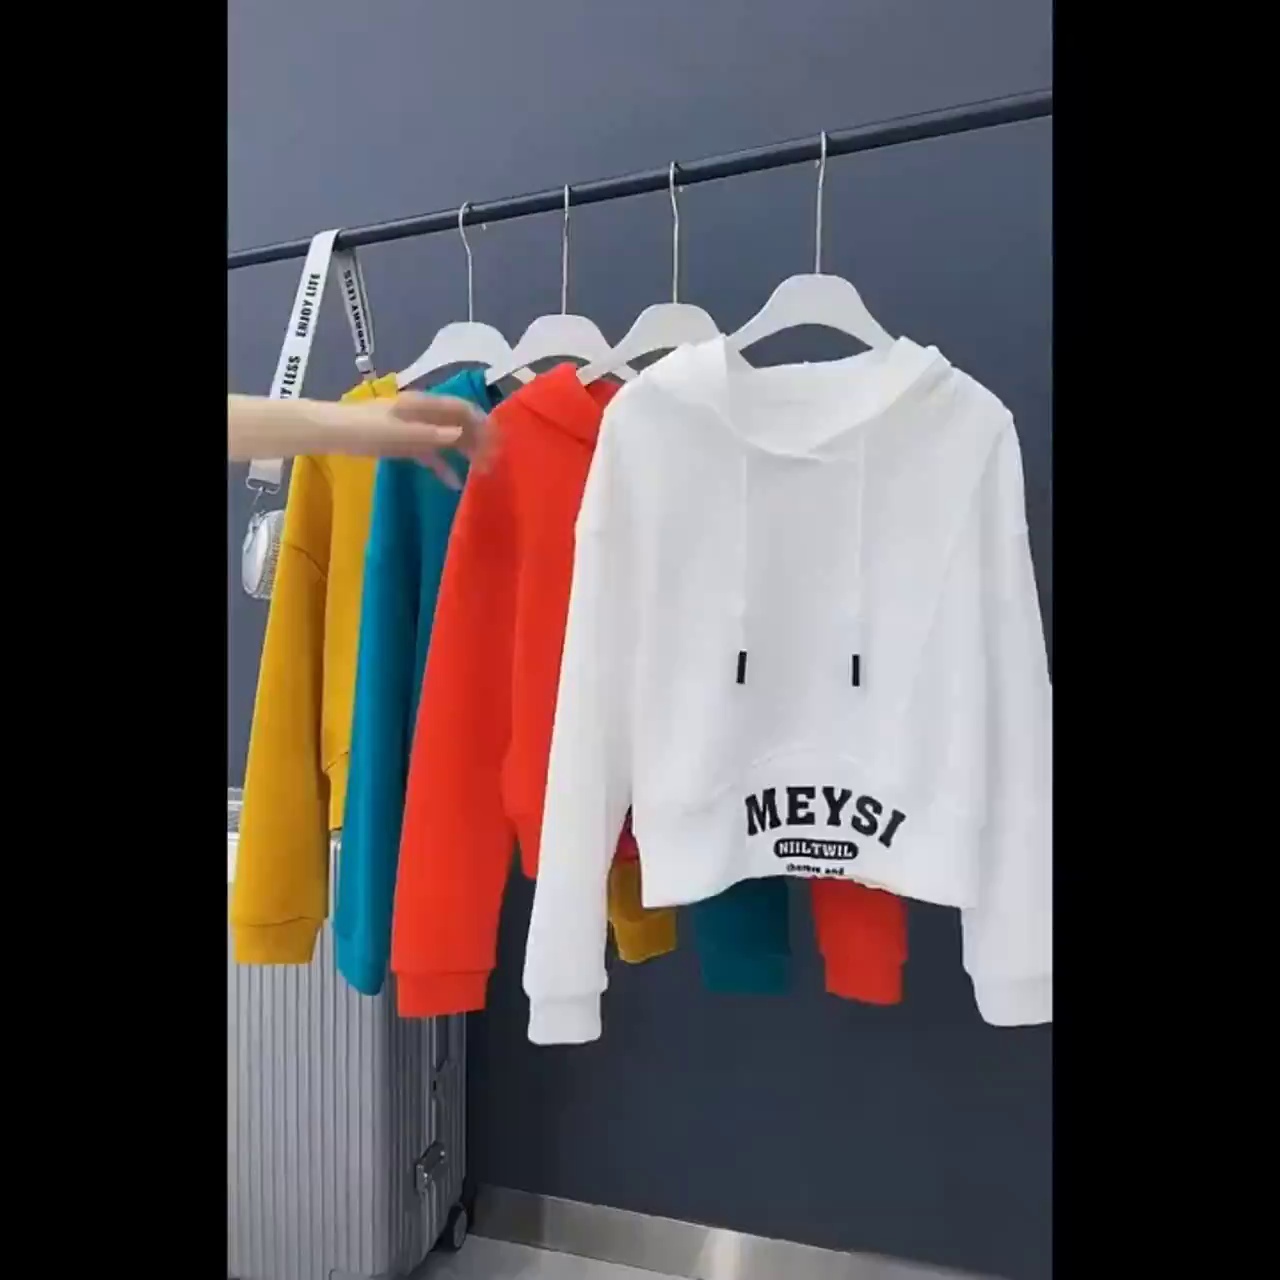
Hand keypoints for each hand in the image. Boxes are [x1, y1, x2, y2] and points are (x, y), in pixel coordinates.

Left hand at [342, 392, 494, 488]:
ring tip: (482, 471)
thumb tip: (462, 435)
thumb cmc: (363, 429)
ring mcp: (415, 429)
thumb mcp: (397, 433)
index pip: (462, 409)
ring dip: (466, 453)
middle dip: (479, 440)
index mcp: (423, 405)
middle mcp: (424, 414)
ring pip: (449, 439)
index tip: (498, 443)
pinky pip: (432, 454)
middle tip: (494, 462)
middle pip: (459, 424)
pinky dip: (444, 466)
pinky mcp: (406, 444)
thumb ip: (430, 434)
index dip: (482, 423)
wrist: (331, 432)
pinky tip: (454, 482)